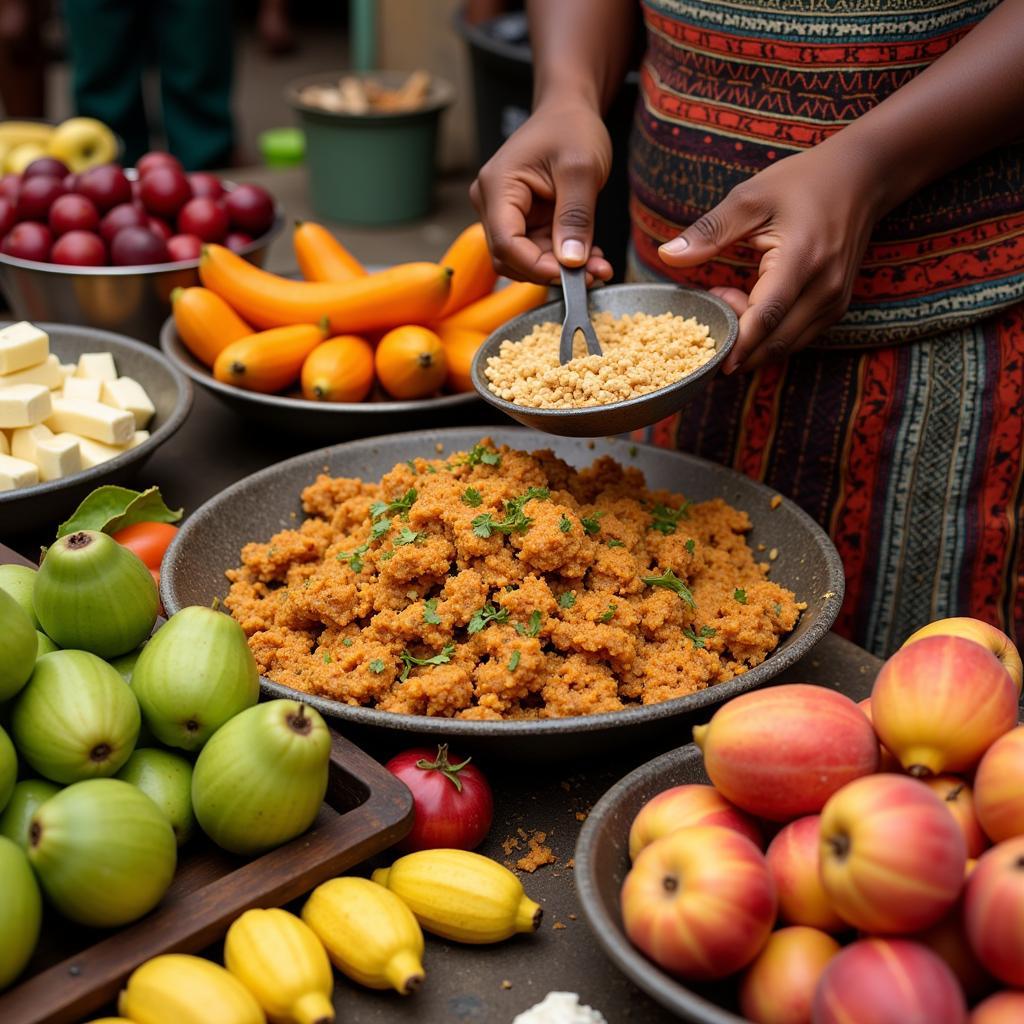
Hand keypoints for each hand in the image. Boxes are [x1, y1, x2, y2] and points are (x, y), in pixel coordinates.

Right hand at [470, 98, 613, 283]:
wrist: (568, 111)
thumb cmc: (571, 128)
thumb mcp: (581, 168)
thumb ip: (575, 217)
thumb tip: (572, 262)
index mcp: (498, 186)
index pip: (506, 243)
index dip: (536, 266)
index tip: (571, 275)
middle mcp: (491, 203)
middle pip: (512, 257)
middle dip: (551, 271)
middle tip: (595, 273)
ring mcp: (505, 214)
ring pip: (525, 260)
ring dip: (560, 269)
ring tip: (598, 265)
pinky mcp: (522, 222)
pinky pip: (537, 251)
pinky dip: (562, 259)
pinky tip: (590, 256)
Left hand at [658, 142, 884, 373]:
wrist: (862, 177)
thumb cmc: (803, 183)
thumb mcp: (750, 198)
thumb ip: (709, 231)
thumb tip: (666, 254)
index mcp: (802, 259)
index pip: (766, 316)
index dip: (736, 344)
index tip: (709, 361)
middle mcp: (825, 288)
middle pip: (776, 341)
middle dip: (737, 345)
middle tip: (708, 318)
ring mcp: (834, 301)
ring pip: (787, 346)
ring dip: (752, 341)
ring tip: (729, 300)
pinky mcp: (836, 308)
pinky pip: (797, 336)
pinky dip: (769, 335)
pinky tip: (748, 306)